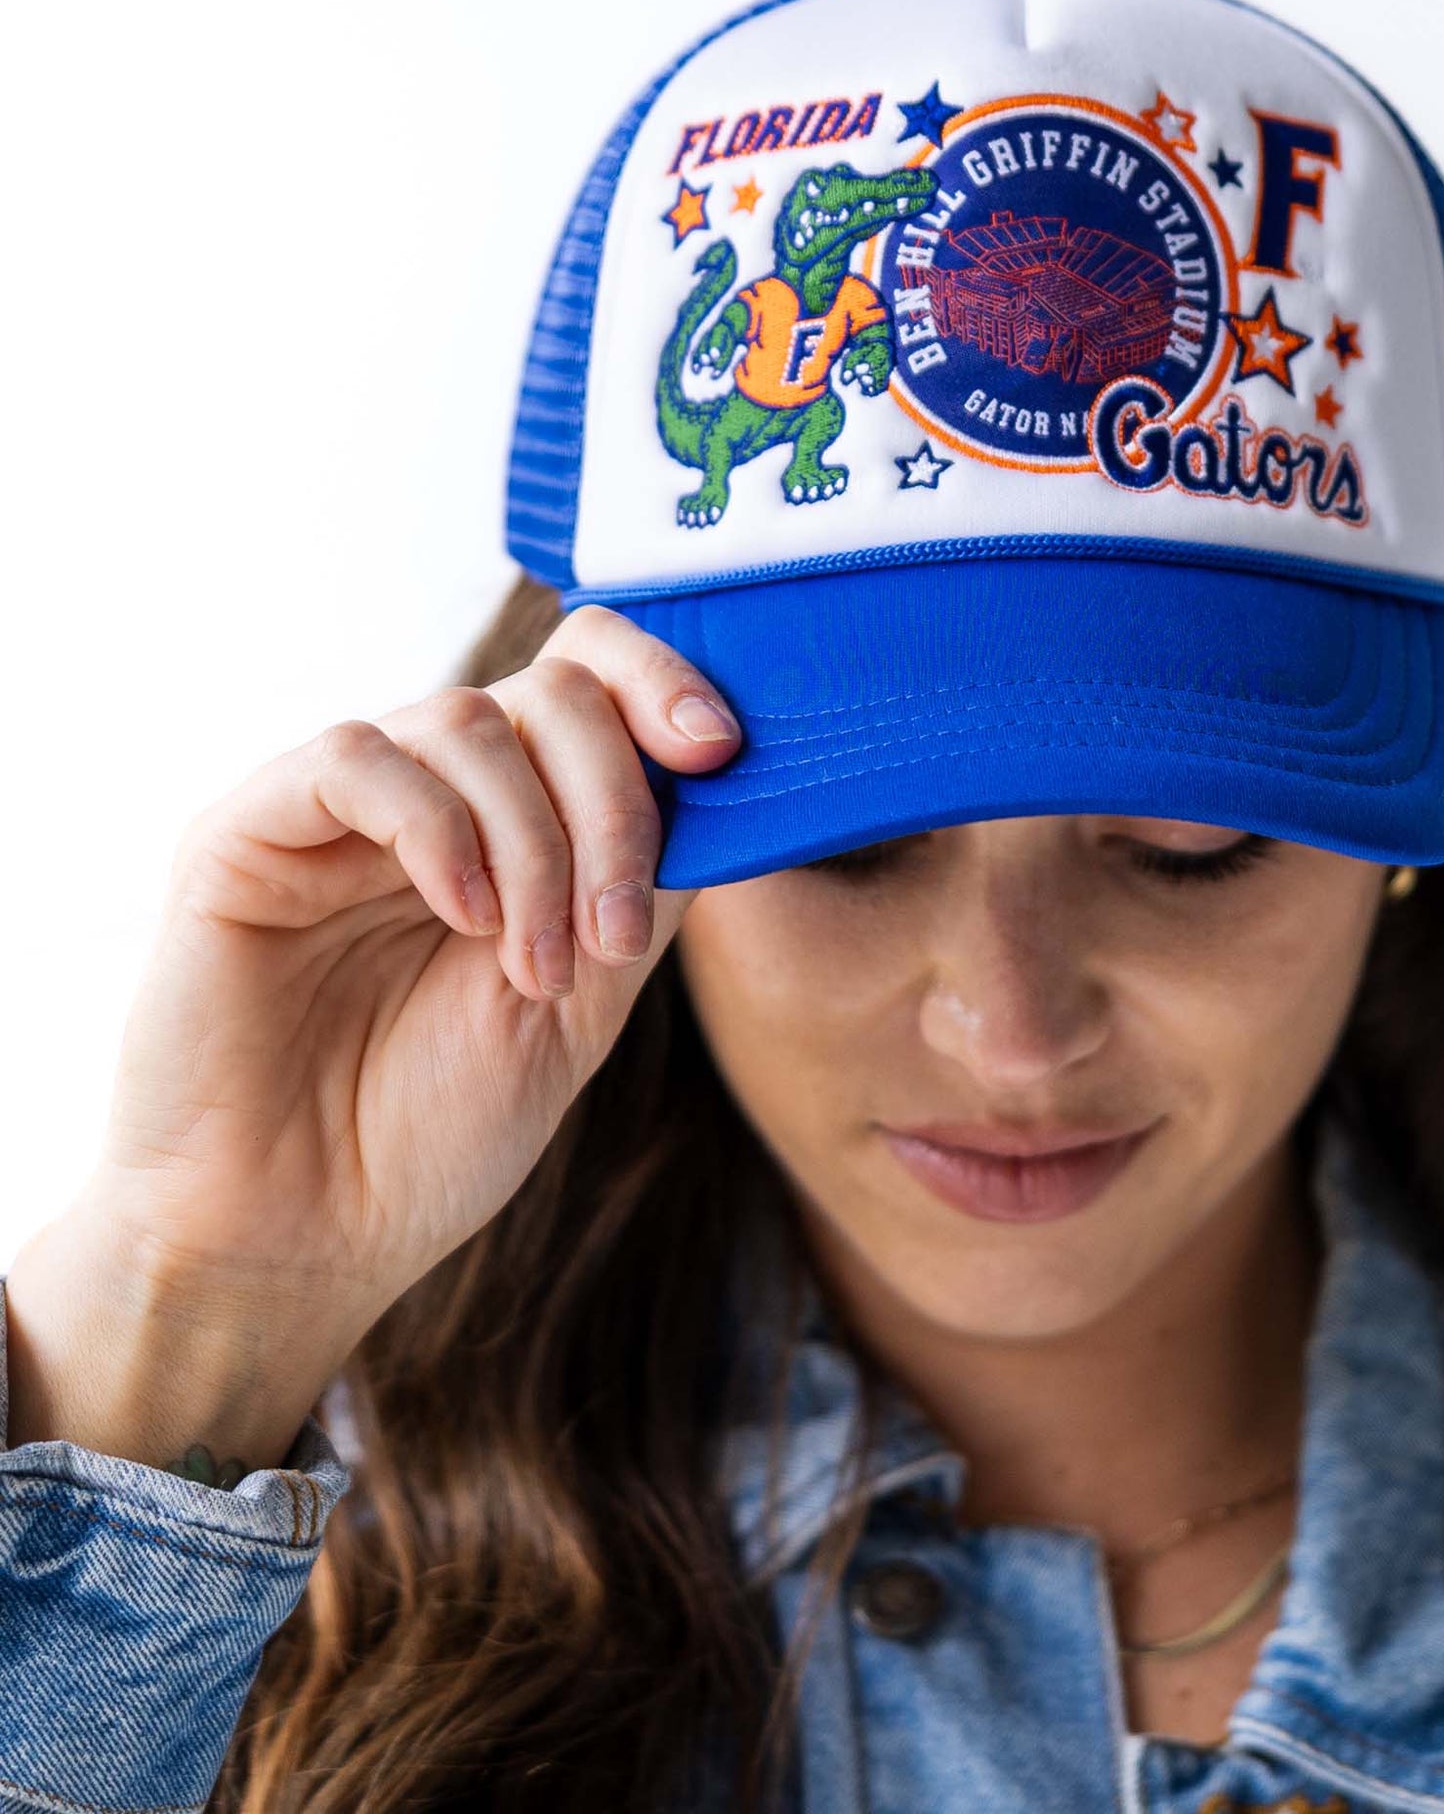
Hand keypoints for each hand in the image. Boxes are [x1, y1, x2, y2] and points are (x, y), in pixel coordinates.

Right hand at [5, 604, 740, 1468]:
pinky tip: (462, 918)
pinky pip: (357, 760)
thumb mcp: (588, 1002)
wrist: (302, 1239)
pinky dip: (438, 829)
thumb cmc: (437, 1134)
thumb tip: (716, 777)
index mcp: (513, 822)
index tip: (721, 753)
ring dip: (535, 845)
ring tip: (533, 970)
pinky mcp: (246, 834)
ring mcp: (337, 811)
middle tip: (613, 937)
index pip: (591, 679)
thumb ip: (644, 885)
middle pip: (551, 691)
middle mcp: (431, 795)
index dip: (663, 683)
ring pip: (468, 721)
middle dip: (615, 804)